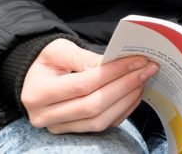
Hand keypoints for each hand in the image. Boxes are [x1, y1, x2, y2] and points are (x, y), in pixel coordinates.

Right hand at [21, 39, 157, 133]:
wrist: (34, 77)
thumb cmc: (48, 61)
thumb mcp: (58, 50)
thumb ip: (83, 56)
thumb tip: (110, 63)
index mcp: (38, 92)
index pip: (84, 84)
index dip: (114, 72)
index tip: (138, 60)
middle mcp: (44, 116)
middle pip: (94, 105)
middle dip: (125, 86)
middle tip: (147, 69)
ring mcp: (58, 127)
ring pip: (100, 120)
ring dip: (127, 99)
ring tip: (143, 79)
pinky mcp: (72, 132)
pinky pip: (102, 126)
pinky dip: (122, 110)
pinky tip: (134, 93)